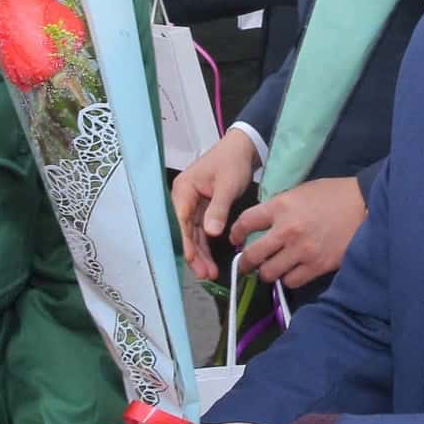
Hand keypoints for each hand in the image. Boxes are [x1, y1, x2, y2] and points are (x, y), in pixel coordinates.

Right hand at [171, 129, 260, 278]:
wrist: (242, 148)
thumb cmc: (232, 162)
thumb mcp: (227, 185)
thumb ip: (219, 209)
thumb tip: (211, 233)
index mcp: (183, 190)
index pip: (182, 220)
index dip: (187, 242)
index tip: (193, 260)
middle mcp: (183, 199)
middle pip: (185, 230)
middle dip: (194, 253)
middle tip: (205, 274)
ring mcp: (191, 205)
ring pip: (193, 234)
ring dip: (200, 253)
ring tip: (209, 273)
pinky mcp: (202, 209)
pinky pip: (201, 230)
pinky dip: (206, 245)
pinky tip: (210, 261)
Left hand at [231, 176, 365, 288]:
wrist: (365, 206)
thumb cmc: (334, 194)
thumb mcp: (302, 191)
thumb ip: (280, 206)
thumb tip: (264, 223)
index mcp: (281, 206)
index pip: (245, 222)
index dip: (235, 233)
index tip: (235, 239)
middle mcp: (286, 230)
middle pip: (252, 254)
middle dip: (245, 262)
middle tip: (246, 264)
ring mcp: (301, 251)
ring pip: (269, 273)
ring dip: (267, 272)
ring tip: (270, 269)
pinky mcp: (316, 266)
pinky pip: (291, 281)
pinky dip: (288, 279)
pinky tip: (291, 272)